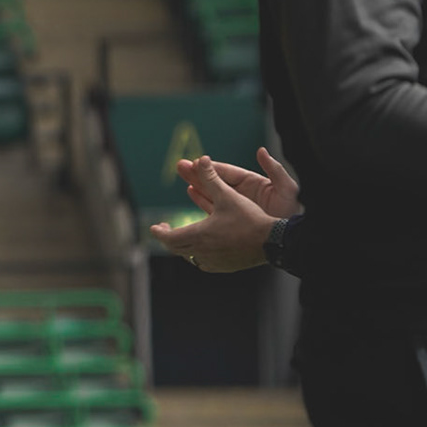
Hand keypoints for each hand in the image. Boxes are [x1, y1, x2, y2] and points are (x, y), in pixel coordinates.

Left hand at [150, 155, 277, 272]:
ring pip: (189, 257)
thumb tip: (201, 159)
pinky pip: (203, 263)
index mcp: (198, 235)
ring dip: (183, 247)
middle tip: (165, 229)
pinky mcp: (224, 267)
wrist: (272, 241)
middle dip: (168, 237)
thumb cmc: (249, 218)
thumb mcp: (227, 195)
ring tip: (183, 235)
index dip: (158, 232)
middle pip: (175, 248)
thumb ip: (211, 178)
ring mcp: (213, 262)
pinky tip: (202, 247)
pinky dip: (197, 255)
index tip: (154, 227)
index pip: (168, 238)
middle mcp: (202, 252)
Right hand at [176, 146, 301, 218]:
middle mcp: (243, 194)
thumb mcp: (287, 188)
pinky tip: (192, 192)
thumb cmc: (293, 211)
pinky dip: (203, 200)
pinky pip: (214, 209)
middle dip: (199, 173)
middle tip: (180, 166)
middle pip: (216, 181)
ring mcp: (238, 207)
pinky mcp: (234, 221)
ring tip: (183, 178)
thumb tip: (261, 151)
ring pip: (213, 193)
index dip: (212, 167)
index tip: (196, 161)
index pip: (228, 173)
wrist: (290, 238)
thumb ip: (274, 169)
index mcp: (254, 183)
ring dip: (198, 185)